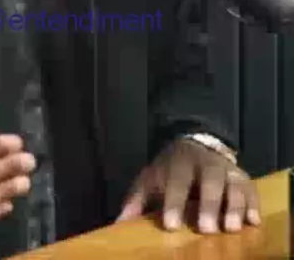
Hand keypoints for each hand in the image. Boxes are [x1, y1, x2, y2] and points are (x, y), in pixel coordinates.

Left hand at [116, 137, 260, 233]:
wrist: (196, 142)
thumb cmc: (170, 169)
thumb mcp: (151, 178)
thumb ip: (137, 200)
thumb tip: (118, 224)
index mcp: (180, 163)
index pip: (176, 181)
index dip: (173, 202)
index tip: (170, 225)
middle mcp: (206, 164)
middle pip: (210, 180)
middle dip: (209, 204)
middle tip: (206, 229)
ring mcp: (226, 169)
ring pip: (234, 184)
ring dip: (234, 206)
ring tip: (231, 228)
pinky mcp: (242, 177)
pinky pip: (251, 189)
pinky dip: (253, 204)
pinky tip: (253, 221)